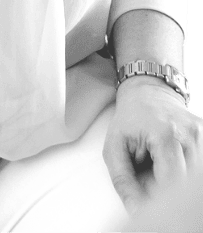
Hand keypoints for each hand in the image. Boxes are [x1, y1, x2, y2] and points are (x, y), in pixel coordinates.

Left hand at [104, 76, 202, 213]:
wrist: (147, 95)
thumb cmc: (130, 121)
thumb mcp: (114, 147)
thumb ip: (123, 180)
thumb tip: (136, 211)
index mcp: (164, 133)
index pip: (173, 181)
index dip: (161, 197)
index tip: (150, 199)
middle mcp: (189, 133)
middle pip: (188, 182)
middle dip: (170, 190)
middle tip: (153, 180)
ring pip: (196, 177)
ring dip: (180, 180)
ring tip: (162, 167)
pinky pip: (200, 166)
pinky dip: (189, 172)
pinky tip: (176, 163)